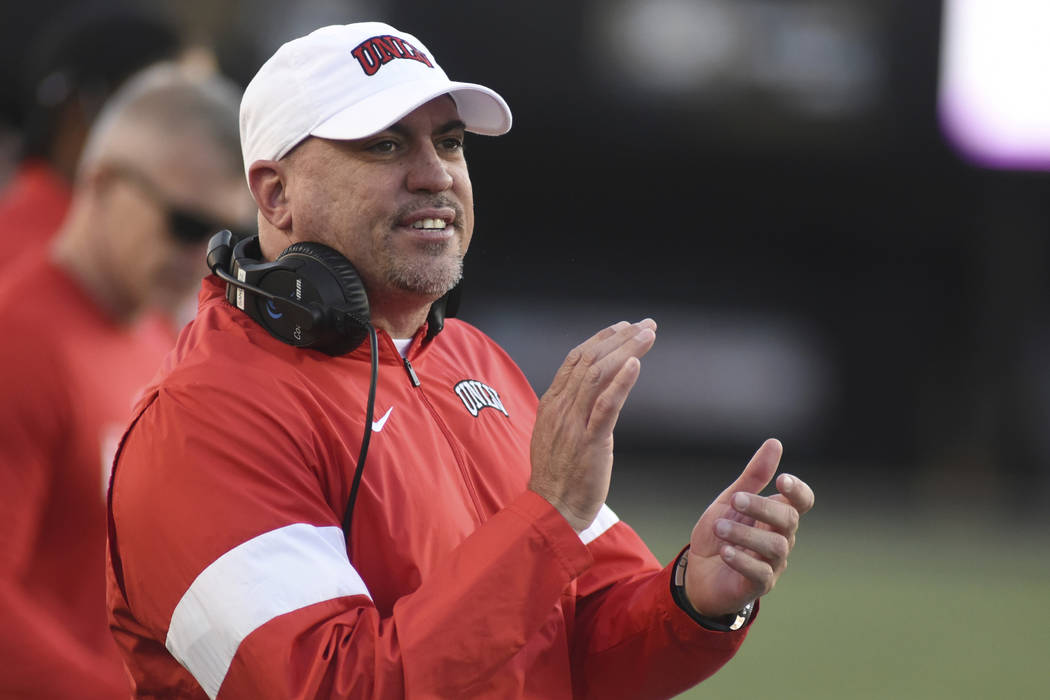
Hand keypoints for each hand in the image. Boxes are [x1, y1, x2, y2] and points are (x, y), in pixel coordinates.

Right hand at [529, 319, 656, 530]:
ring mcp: (574, 424)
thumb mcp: (556, 434)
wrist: (551, 510)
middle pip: (589, 359)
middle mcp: (561, 407)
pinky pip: (605, 406)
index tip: (623, 327)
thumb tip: (588, 393)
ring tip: (648, 336)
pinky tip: (635, 365)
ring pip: (598, 375)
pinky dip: (620, 382)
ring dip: (626, 351)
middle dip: (620, 338)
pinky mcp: (590, 442)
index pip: (575, 358)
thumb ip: (569, 411)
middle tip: (645, 325)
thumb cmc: (557, 475)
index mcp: (553, 403)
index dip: (600, 339)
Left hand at [684, 439, 814, 615]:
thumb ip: (753, 476)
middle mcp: (781, 538)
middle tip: (735, 500)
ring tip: (719, 527)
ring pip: (775, 547)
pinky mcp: (760, 585)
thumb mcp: (730, 501)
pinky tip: (725, 551)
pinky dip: (743, 560)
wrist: (697, 572)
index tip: (781, 480)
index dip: (798, 491)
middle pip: (789, 520)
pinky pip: (761, 573)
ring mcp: (773, 564)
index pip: (803, 502)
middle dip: (762, 507)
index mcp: (776, 515)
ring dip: (745, 534)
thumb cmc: (720, 534)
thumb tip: (775, 442)